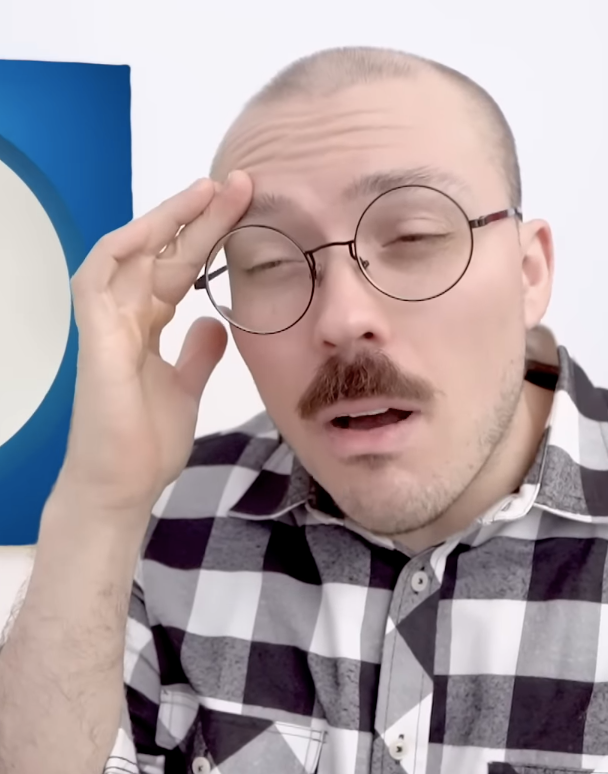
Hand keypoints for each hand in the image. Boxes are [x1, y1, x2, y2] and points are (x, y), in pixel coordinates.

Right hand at [58, 171, 252, 515]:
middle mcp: (123, 317)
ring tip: (206, 193)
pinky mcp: (96, 343)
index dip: (206, 236)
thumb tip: (214, 323)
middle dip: (197, 217)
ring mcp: (105, 327)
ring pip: (128, 254)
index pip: (176, 267)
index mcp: (145, 327)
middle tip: (237, 185)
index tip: (243, 209)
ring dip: (164, 221)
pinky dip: (121, 252)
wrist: (123, 486)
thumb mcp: (186, 386)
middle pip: (160, 253)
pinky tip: (153, 231)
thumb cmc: (146, 441)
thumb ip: (197, 353)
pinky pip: (97, 283)